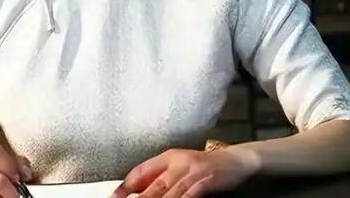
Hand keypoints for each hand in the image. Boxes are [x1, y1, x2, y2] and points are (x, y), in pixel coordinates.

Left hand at [111, 146, 260, 197]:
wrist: (234, 160)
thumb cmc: (203, 166)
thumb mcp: (179, 165)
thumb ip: (160, 175)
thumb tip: (136, 189)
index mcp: (168, 156)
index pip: (142, 170)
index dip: (127, 185)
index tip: (115, 196)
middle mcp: (178, 162)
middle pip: (154, 184)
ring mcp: (192, 172)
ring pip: (169, 192)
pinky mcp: (205, 181)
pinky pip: (189, 196)